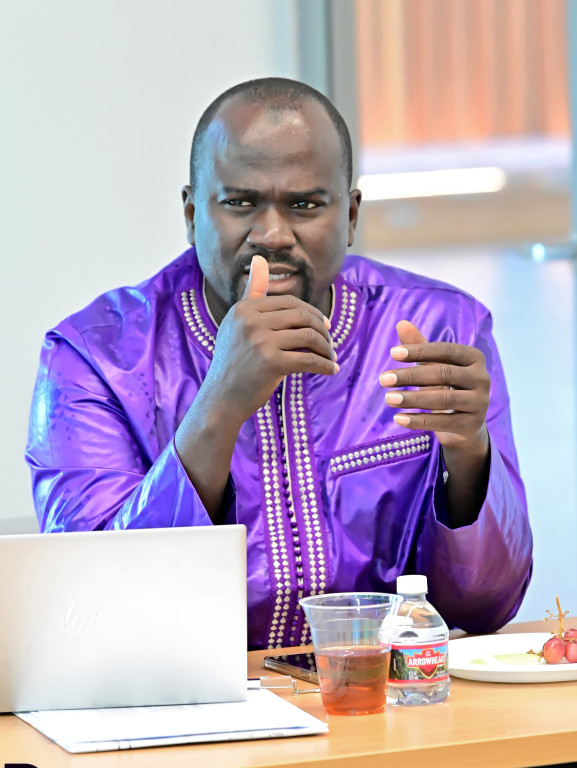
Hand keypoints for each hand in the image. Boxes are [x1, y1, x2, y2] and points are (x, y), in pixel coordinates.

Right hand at [205, 255, 337, 424]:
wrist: (221, 399)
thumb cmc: (233, 362)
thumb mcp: (237, 323)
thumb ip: (252, 293)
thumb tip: (260, 258)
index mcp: (244, 309)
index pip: (290, 303)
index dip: (312, 313)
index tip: (323, 326)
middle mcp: (250, 321)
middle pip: (302, 317)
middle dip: (322, 330)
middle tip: (329, 343)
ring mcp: (260, 342)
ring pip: (310, 337)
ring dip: (326, 348)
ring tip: (330, 357)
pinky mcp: (271, 364)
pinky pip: (309, 360)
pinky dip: (325, 365)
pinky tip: (331, 370)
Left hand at [379, 320, 489, 451]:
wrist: (463, 424)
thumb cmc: (445, 387)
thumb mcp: (433, 365)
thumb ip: (420, 347)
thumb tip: (401, 323)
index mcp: (474, 357)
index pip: (445, 350)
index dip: (419, 351)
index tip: (392, 353)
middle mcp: (482, 378)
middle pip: (443, 374)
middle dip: (411, 376)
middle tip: (383, 379)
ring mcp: (480, 402)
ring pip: (443, 399)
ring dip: (412, 399)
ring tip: (388, 399)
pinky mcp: (473, 425)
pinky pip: (443, 422)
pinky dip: (419, 420)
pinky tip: (398, 418)